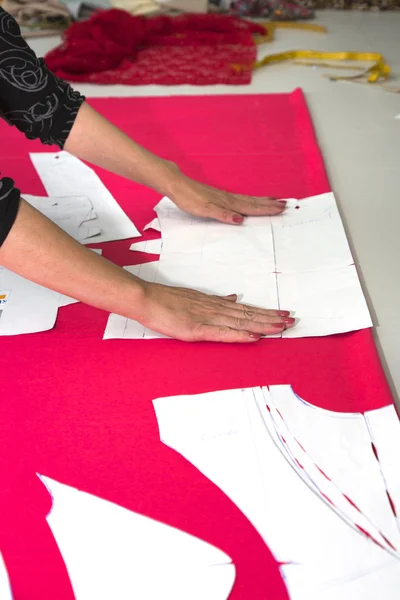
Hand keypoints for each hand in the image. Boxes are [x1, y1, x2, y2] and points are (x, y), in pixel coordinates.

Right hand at [137, 282, 294, 342]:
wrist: (146, 298)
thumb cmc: (166, 300)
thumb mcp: (194, 297)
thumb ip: (214, 300)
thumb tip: (233, 298)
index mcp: (215, 303)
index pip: (245, 309)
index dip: (265, 312)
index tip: (282, 314)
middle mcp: (215, 309)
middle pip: (248, 314)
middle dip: (271, 318)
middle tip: (293, 320)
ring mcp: (207, 318)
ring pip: (241, 322)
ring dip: (262, 325)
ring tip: (282, 327)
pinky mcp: (197, 329)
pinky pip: (222, 333)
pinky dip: (240, 335)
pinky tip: (254, 337)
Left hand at [169, 175, 285, 224]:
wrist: (177, 186)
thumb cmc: (189, 199)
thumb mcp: (205, 210)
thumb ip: (223, 215)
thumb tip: (240, 220)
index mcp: (228, 203)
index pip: (251, 207)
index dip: (266, 209)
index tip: (282, 208)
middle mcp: (229, 199)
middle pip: (253, 202)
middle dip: (269, 205)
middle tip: (286, 204)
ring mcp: (224, 197)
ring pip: (248, 200)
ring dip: (262, 201)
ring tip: (274, 200)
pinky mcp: (219, 196)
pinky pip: (240, 199)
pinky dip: (249, 200)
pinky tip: (249, 201)